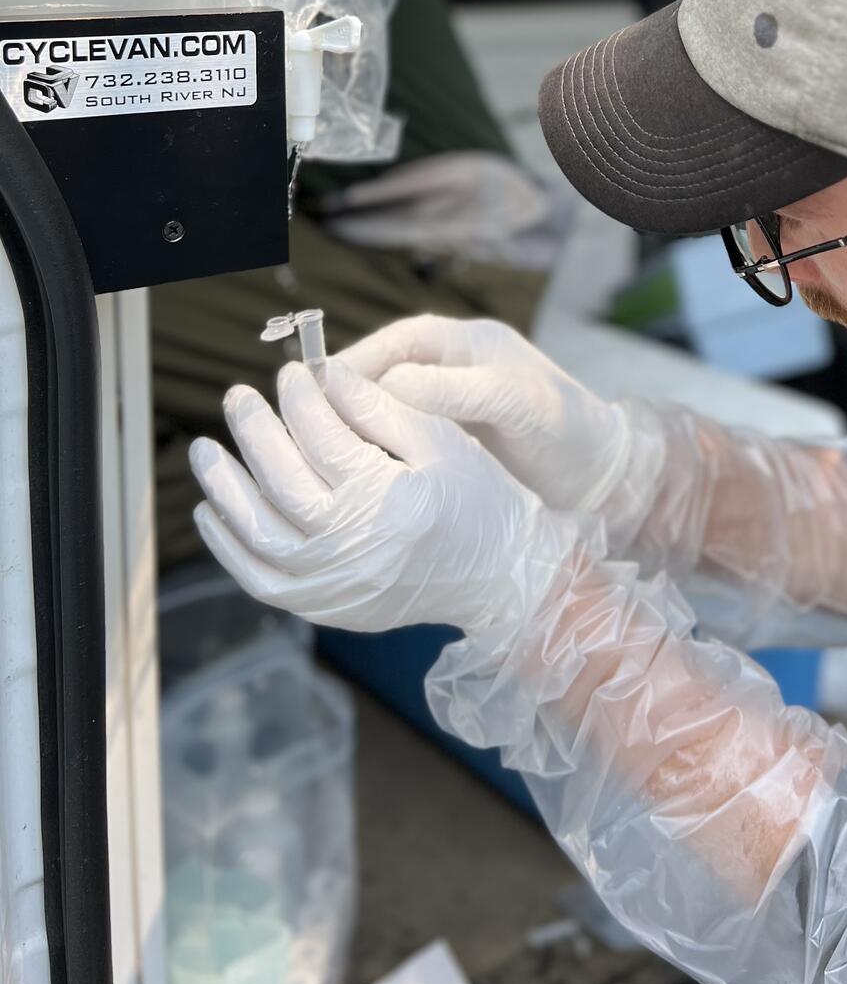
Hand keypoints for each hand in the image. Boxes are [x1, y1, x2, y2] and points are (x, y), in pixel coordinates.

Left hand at [190, 357, 575, 634]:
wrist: (502, 577)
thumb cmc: (480, 501)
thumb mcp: (442, 442)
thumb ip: (379, 408)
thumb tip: (324, 376)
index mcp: (388, 501)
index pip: (323, 441)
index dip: (299, 401)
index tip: (289, 374)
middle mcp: (354, 550)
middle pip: (281, 483)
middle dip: (254, 433)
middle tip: (238, 397)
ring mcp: (335, 587)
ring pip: (259, 535)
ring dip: (225, 490)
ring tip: (206, 450)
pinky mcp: (328, 608)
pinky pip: (262, 581)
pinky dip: (230, 548)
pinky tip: (213, 513)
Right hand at [339, 317, 662, 548]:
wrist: (598, 480)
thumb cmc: (564, 427)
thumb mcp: (513, 401)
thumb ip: (455, 389)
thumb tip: (388, 384)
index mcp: (458, 343)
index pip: (389, 345)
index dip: (349, 368)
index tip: (312, 395)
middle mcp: (442, 373)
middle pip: (373, 381)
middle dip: (337, 405)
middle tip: (300, 436)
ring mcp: (438, 414)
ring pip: (377, 418)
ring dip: (349, 437)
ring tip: (315, 465)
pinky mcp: (440, 452)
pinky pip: (393, 450)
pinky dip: (369, 463)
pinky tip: (351, 488)